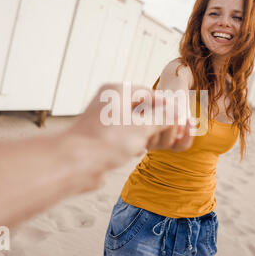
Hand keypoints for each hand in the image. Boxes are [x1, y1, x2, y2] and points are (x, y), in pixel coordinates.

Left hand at [64, 83, 192, 165]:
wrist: (76, 163)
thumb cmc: (108, 141)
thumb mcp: (143, 127)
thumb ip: (163, 118)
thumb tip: (177, 114)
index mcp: (116, 92)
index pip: (148, 93)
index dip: (165, 105)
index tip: (178, 117)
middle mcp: (108, 102)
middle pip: (140, 108)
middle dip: (155, 121)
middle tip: (167, 132)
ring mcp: (103, 120)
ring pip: (132, 123)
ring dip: (144, 134)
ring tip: (150, 143)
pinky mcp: (100, 136)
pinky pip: (122, 135)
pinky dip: (132, 142)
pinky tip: (136, 151)